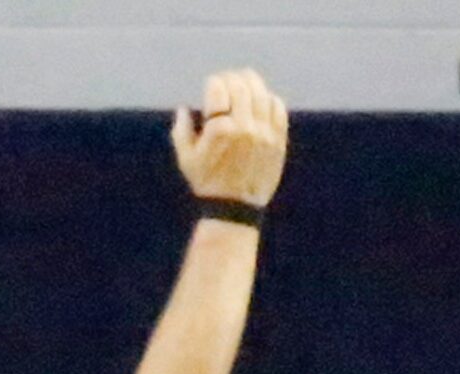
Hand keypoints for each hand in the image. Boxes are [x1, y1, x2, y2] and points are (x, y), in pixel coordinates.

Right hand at [171, 69, 288, 208]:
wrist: (235, 209)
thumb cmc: (207, 183)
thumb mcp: (186, 158)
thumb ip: (181, 130)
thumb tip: (183, 108)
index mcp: (220, 129)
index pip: (217, 87)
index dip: (213, 83)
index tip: (211, 88)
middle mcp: (244, 128)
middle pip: (240, 85)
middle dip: (231, 78)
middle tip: (227, 82)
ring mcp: (264, 134)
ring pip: (261, 93)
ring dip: (251, 84)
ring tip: (244, 84)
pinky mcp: (277, 142)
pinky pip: (278, 108)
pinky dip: (269, 99)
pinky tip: (262, 101)